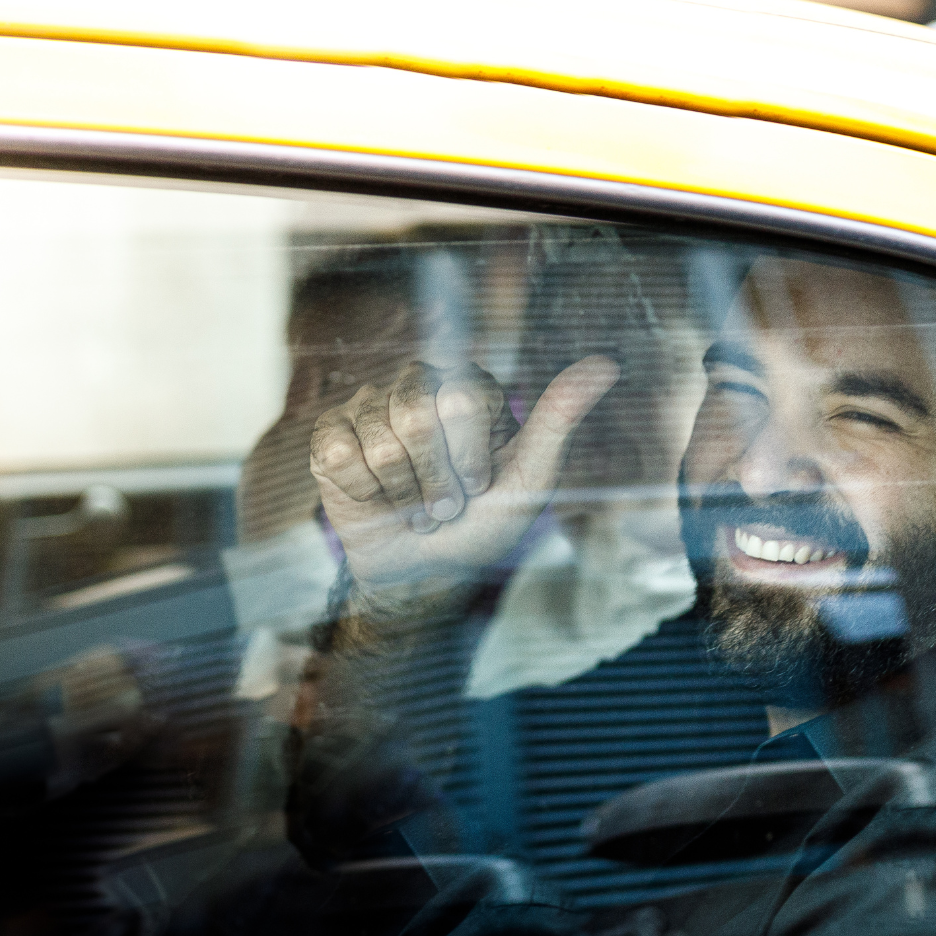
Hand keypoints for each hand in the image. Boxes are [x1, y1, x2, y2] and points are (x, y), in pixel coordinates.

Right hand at [309, 356, 619, 598]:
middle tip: (445, 504)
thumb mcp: (530, 479)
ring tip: (414, 507)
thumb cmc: (484, 522)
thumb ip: (559, 419)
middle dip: (436, 482)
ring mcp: (368, 406)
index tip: (478, 484)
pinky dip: (366, 495)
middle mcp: (416, 382)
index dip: (468, 458)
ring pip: (380, 444)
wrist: (427, 571)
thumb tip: (606, 364)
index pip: (460, 401)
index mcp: (467, 384)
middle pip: (416, 419)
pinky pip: (340, 456)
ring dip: (404, 496)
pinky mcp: (329, 436)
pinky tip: (377, 500)